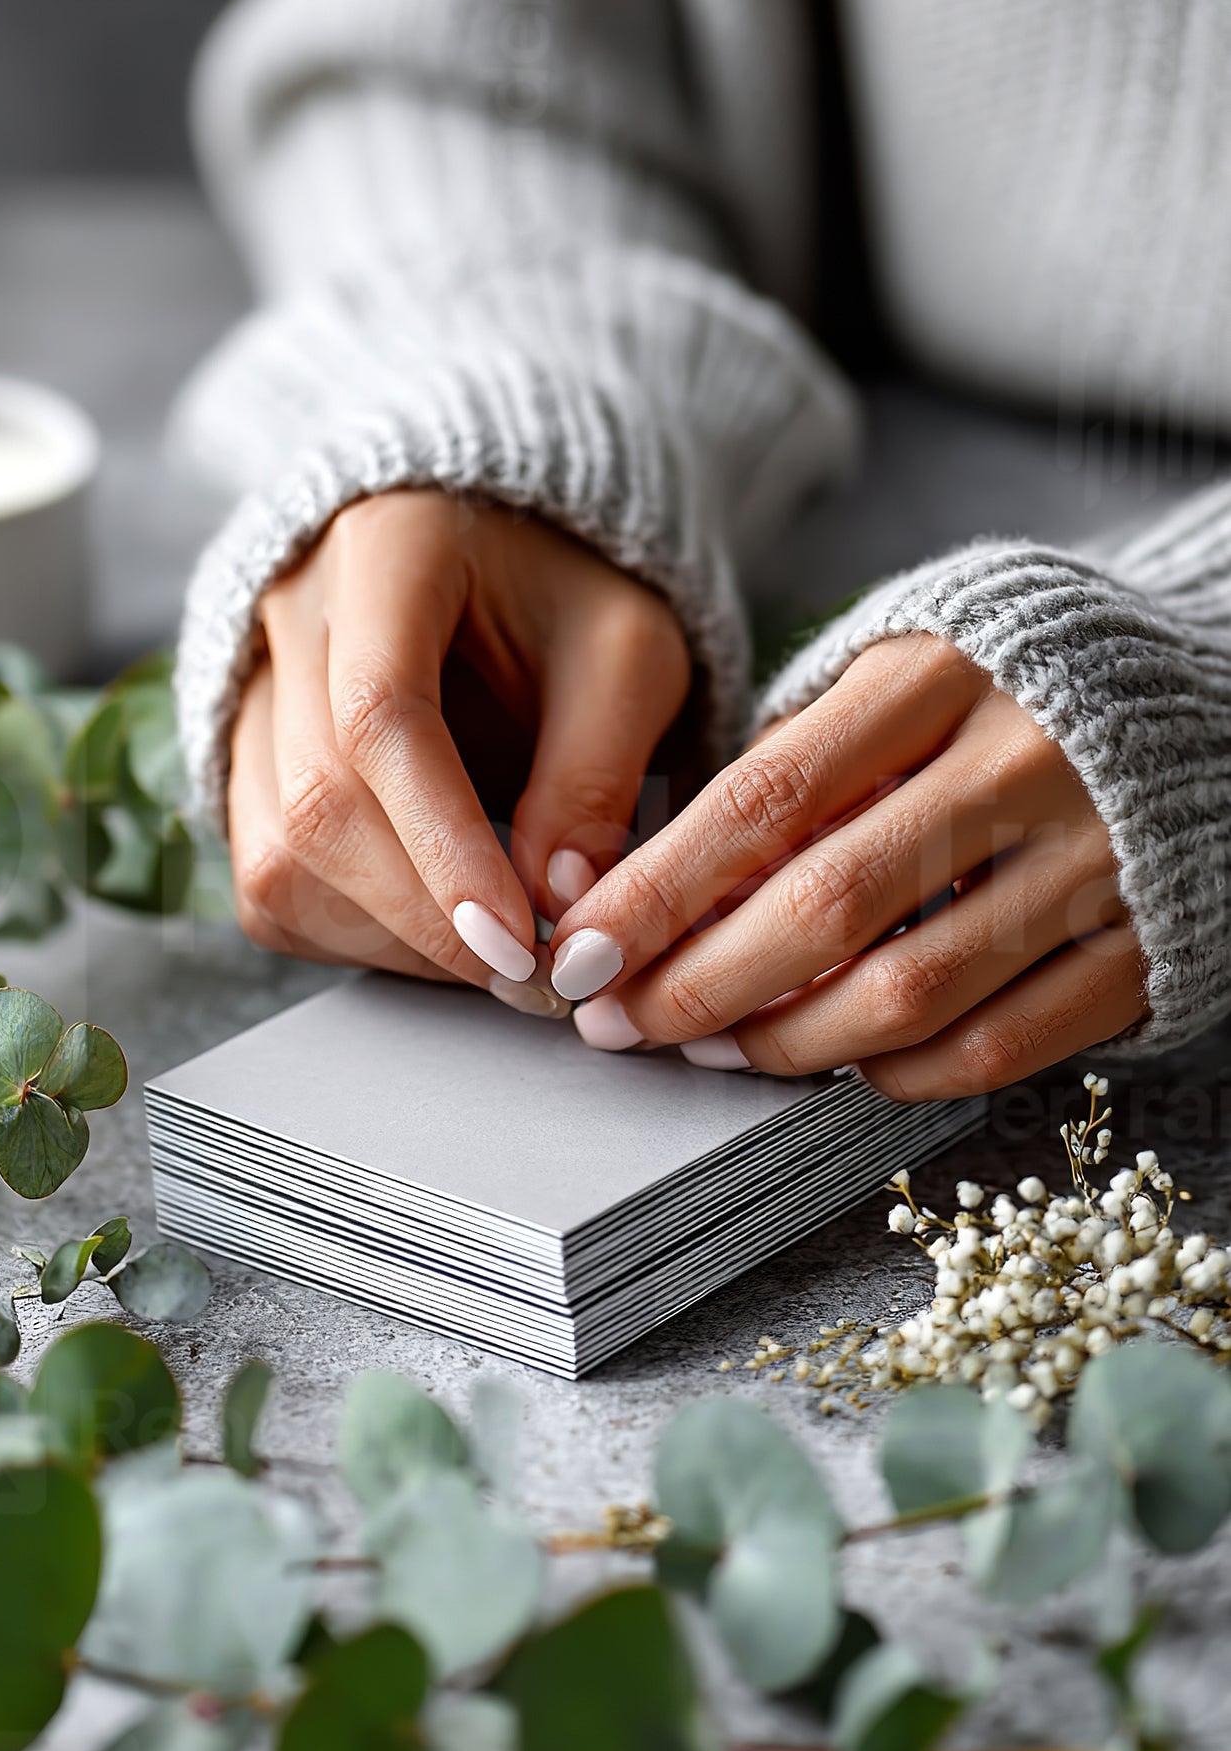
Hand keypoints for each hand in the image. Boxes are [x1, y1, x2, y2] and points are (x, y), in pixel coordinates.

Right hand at [227, 489, 690, 1005]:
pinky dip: (357, 935)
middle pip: (319, 802)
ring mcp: (250, 695)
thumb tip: (556, 903)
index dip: (444, 843)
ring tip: (497, 952)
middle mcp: (289, 615)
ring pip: (281, 859)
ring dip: (395, 937)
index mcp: (386, 549)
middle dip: (428, 915)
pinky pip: (271, 886)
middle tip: (533, 976)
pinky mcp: (242, 769)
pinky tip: (439, 927)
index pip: (379, 715)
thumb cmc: (566, 602)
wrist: (498, 561)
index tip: (516, 938)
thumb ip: (598, 772)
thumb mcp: (630, 656)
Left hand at [546, 635, 1147, 1095]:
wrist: (1205, 694)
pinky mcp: (1141, 944)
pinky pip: (996, 1046)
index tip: (582, 949)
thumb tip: (657, 890)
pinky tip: (834, 1065)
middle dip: (699, 984)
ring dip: (785, 1043)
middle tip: (622, 1022)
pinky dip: (896, 1074)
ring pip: (906, 992)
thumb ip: (795, 763)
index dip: (659, 891)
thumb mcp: (897, 676)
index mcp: (938, 676)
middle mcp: (1021, 763)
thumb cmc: (1004, 690)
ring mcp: (1092, 861)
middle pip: (824, 907)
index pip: (765, 799)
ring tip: (711, 1048)